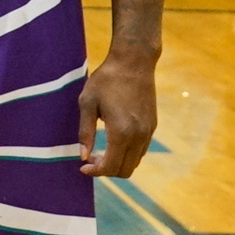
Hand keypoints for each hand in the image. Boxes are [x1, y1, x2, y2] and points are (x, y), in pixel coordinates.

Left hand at [78, 52, 156, 176]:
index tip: (82, 167)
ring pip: (135, 162)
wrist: (133, 63)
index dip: (96, 172)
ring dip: (117, 163)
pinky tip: (113, 143)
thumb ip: (85, 132)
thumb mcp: (87, 103)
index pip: (111, 166)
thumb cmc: (106, 81)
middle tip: (89, 159)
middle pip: (125, 170)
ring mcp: (149, 132)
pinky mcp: (152, 126)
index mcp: (121, 132)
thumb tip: (83, 156)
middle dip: (106, 170)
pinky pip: (141, 151)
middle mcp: (139, 136)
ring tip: (99, 152)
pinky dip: (127, 155)